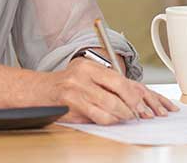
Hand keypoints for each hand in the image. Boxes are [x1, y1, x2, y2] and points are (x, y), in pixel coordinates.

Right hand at [41, 57, 178, 124]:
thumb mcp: (87, 76)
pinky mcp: (73, 104)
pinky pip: (99, 116)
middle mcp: (83, 75)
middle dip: (133, 106)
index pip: (120, 79)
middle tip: (141, 113)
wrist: (41, 91)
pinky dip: (110, 120)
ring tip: (129, 116)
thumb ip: (107, 83)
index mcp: (90, 66)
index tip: (146, 103)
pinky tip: (113, 119)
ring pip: (111, 106)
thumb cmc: (67, 85)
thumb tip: (135, 96)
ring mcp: (77, 90)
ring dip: (123, 114)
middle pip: (118, 92)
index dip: (136, 93)